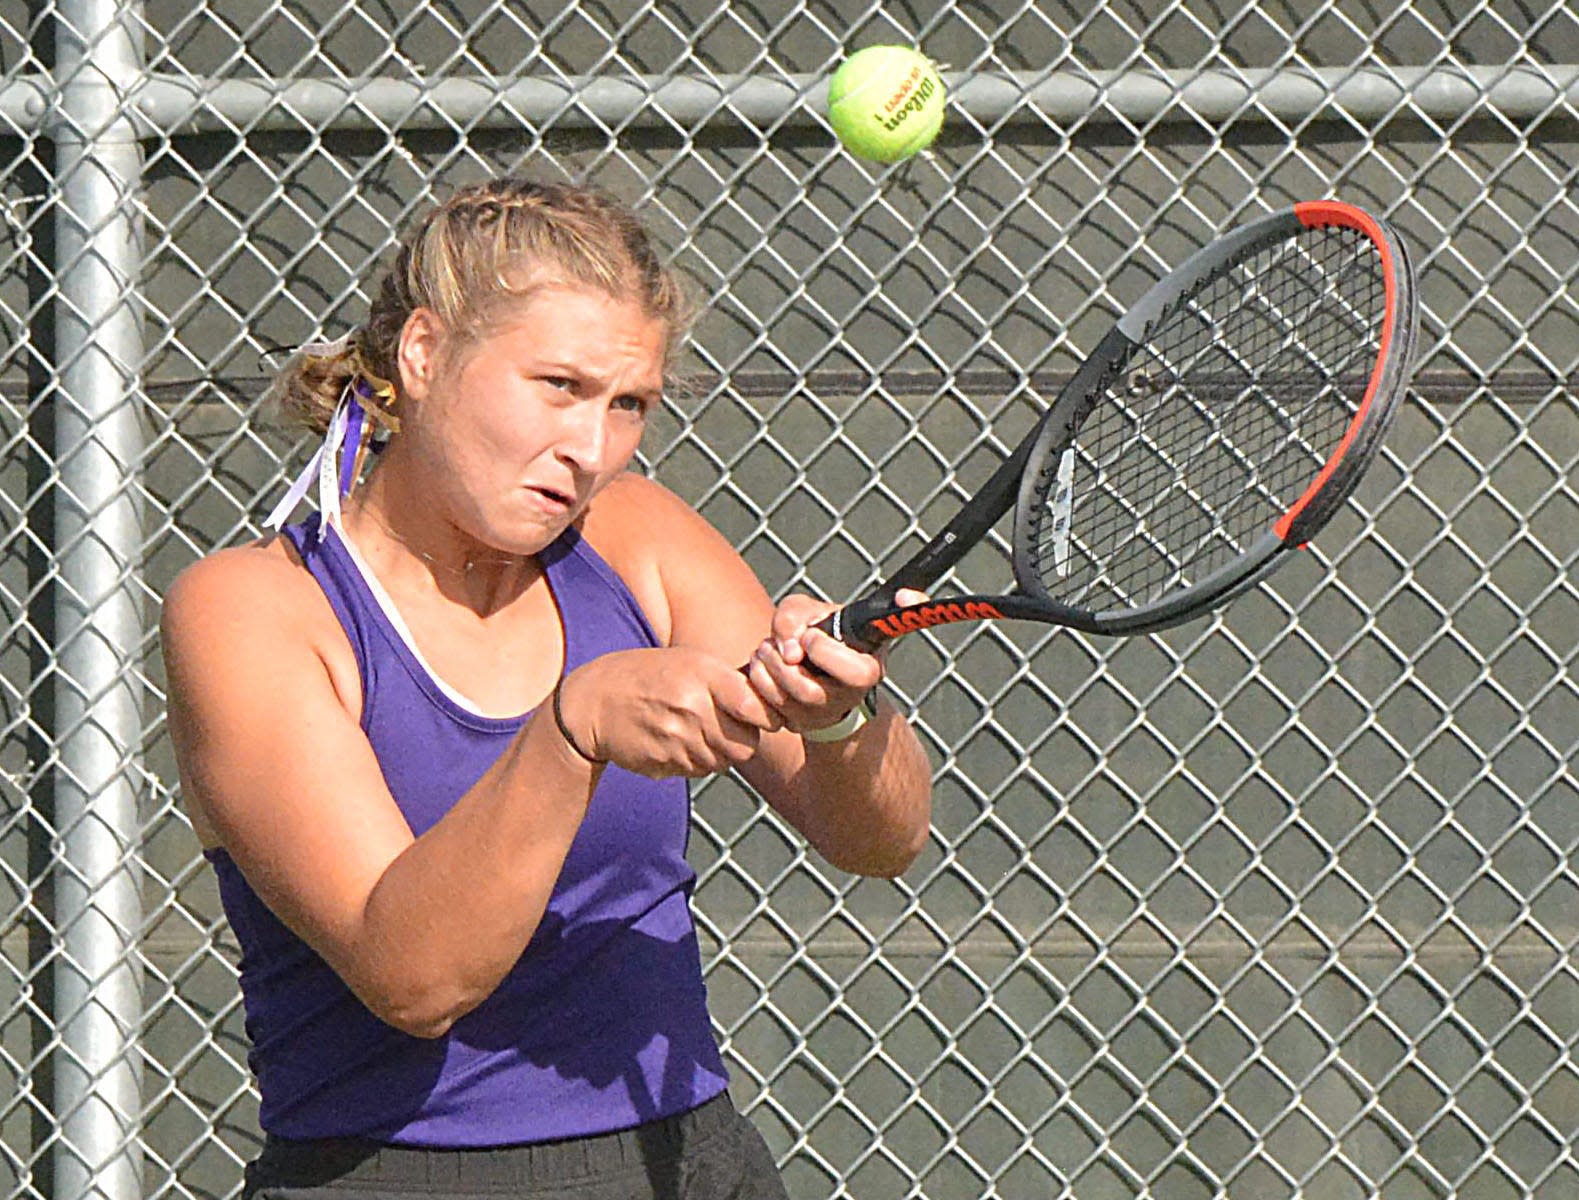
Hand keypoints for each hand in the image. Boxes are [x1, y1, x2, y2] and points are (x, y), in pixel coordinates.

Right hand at [554, 648, 781, 778]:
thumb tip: (774, 695)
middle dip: (744, 741)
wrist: (593, 702)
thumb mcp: (688, 661)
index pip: (756, 707)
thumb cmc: (647, 676)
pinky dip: (696, 762)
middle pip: (746, 746)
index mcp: (703, 676)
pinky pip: (698, 771)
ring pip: (724, 763)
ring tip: (697, 731)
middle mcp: (692, 709)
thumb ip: (728, 680)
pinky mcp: (664, 764)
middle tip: (730, 728)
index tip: (762, 716)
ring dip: (719, 753)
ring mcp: (677, 740)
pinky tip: (676, 741)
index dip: (767, 717)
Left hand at [744, 589, 926, 735]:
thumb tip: (790, 653)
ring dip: (764, 674)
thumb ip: (795, 616)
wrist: (818, 658)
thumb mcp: (809, 609)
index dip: (822, 651)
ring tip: (761, 652)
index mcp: (867, 667)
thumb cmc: (820, 630)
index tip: (806, 635)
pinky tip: (759, 669)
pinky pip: (772, 715)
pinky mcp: (801, 724)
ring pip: (789, 705)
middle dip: (780, 665)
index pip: (856, 673)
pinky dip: (758, 690)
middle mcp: (850, 697)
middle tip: (767, 644)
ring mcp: (826, 715)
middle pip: (811, 693)